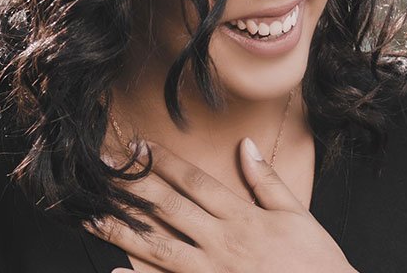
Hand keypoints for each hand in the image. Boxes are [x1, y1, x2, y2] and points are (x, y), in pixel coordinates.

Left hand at [85, 138, 355, 272]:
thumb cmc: (316, 263)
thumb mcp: (297, 215)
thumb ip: (266, 182)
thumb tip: (245, 147)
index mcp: (242, 218)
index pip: (194, 183)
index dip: (163, 163)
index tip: (136, 147)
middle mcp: (222, 242)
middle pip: (168, 208)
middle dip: (131, 186)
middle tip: (99, 168)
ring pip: (158, 247)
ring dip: (122, 229)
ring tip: (90, 214)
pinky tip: (116, 272)